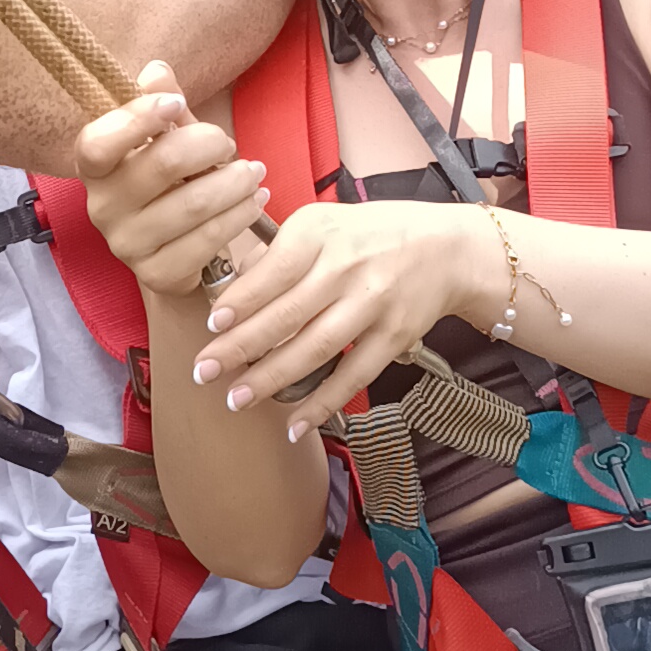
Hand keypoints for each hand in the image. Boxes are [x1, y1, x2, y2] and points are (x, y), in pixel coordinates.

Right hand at [77, 62, 268, 294]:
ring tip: (254, 172)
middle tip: (229, 144)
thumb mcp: (166, 139)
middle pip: (162, 163)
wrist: (176, 248)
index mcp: (94, 166)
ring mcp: (125, 244)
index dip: (138, 118)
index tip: (177, 105)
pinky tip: (254, 201)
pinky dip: (240, 215)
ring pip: (194, 203)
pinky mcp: (155, 274)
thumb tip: (156, 71)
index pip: (99, 143)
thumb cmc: (170, 182)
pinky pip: (207, 240)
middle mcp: (101, 206)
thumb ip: (162, 105)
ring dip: (235, 181)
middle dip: (209, 145)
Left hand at [192, 199, 496, 435]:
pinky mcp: (393, 337)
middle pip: (287, 314)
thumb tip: (230, 294)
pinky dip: (322, 402)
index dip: (241, 301)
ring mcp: (373, 304)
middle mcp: (347, 267)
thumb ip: (277, 255)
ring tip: (237, 399)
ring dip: (273, 379)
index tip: (211, 325)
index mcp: (321, 233)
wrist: (446, 250)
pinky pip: (353, 376)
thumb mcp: (322, 225)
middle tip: (204, 372)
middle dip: (241, 347)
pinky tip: (295, 425)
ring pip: (315, 349)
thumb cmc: (370, 237)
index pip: (274, 270)